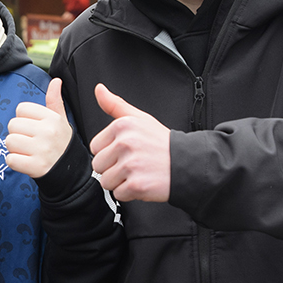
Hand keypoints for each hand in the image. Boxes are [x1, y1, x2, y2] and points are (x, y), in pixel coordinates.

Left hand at [5, 77, 71, 178]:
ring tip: (28, 151)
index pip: (21, 109)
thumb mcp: (61, 120)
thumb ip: (54, 100)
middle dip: (17, 134)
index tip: (33, 128)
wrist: (71, 171)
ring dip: (14, 148)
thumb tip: (56, 81)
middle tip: (30, 142)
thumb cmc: (61, 142)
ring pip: (9, 142)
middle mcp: (47, 132)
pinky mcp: (35, 166)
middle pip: (12, 125)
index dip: (24, 119)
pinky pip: (10, 159)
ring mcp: (41, 150)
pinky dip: (15, 162)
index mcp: (52, 118)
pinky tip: (26, 161)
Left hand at [88, 84, 171, 201]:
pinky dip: (130, 193)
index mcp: (122, 126)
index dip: (109, 152)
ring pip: (106, 182)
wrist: (187, 163)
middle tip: (134, 164)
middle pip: (98, 166)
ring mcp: (130, 165)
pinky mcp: (136, 184)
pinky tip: (143, 182)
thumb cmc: (161, 143)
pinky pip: (118, 194)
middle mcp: (125, 143)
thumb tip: (98, 89)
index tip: (126, 151)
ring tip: (138, 173)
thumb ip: (115, 105)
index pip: (95, 147)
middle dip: (113, 168)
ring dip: (120, 182)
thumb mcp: (140, 118)